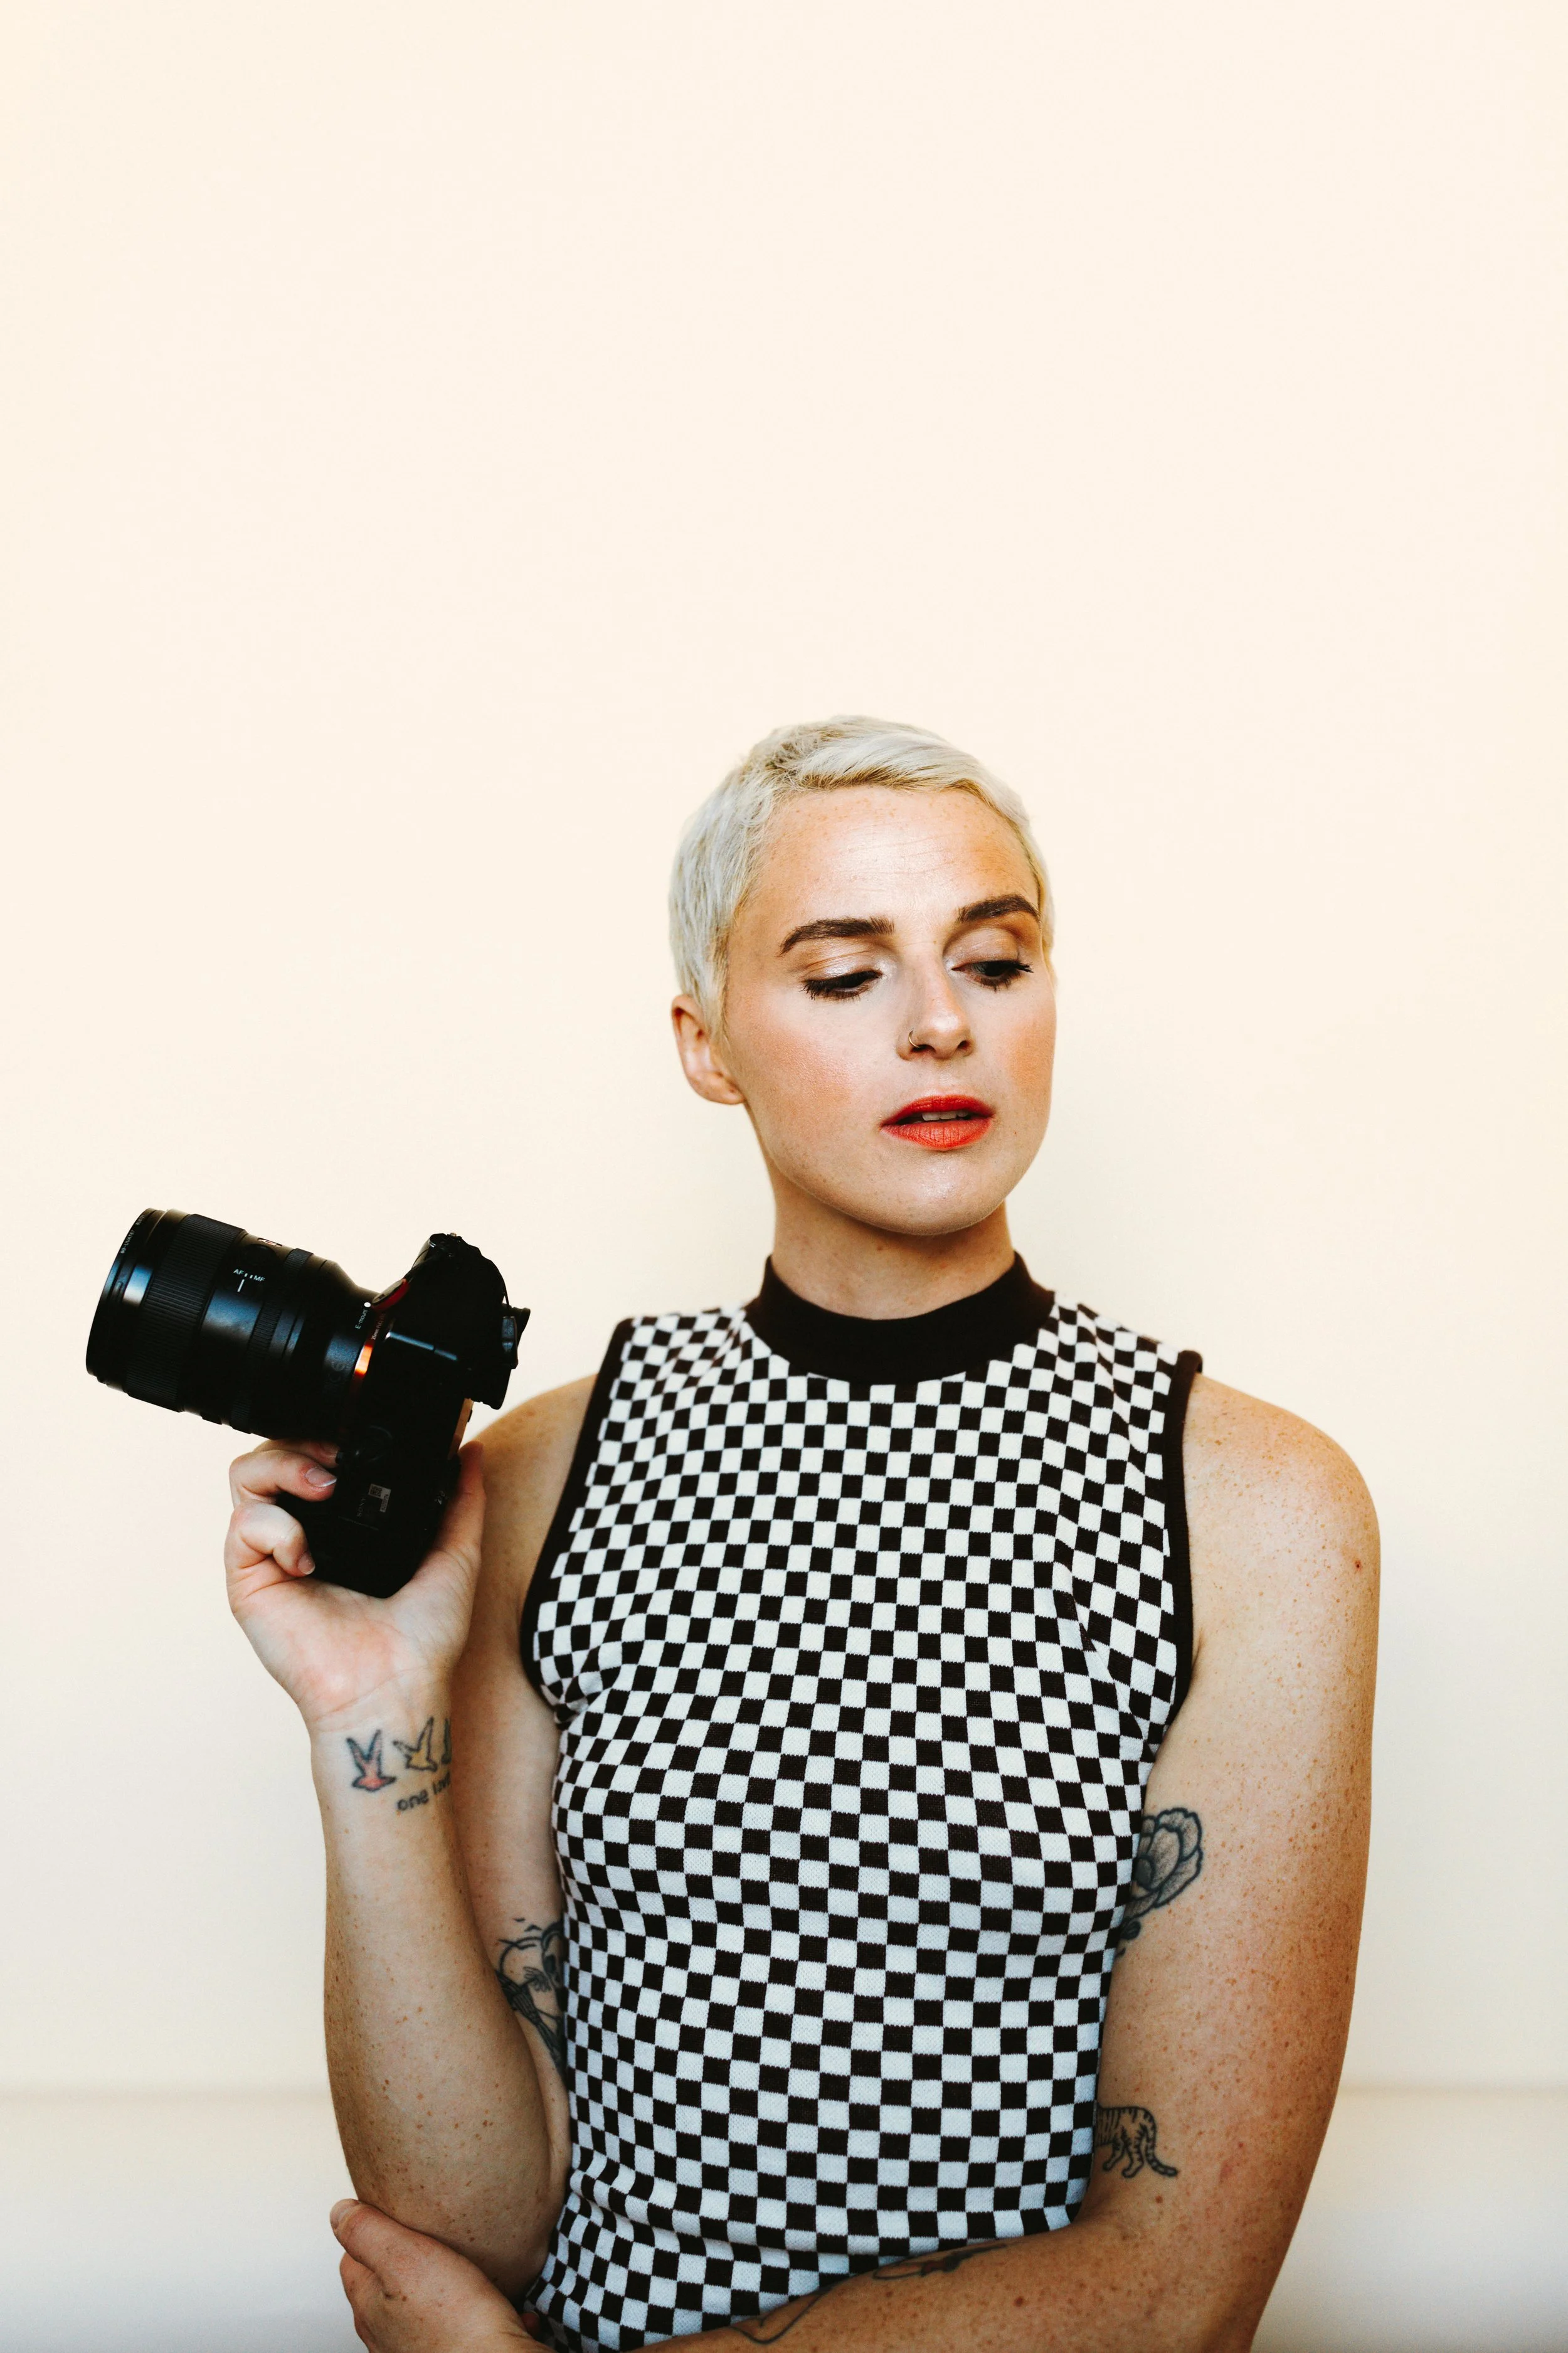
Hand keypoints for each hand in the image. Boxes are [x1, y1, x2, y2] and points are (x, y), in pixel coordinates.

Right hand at [224, 1441, 485, 1729]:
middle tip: (341, 1459)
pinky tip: (308, 1557)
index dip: (327, 1431)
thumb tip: (468, 1452)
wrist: (394, 1690)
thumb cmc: (422, 1641)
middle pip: (274, 1453)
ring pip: (246, 1475)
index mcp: (342, 1525)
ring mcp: (272, 1556)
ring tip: (326, 1490)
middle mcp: (301, 1533)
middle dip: (305, 1441)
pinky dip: (276, 1527)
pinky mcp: (248, 1581)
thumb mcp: (454, 1557)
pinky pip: (242, 1525)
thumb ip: (462, 1502)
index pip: (315, 1455)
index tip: (357, 1426)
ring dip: (286, 1466)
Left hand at [331, 2200, 540, 2349]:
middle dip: (409, 2257)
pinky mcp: (446, 2351)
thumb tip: (341, 2212)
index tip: (396, 2214)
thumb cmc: (454, 2323)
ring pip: (422, 2302)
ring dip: (442, 2284)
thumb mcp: (404, 2258)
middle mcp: (384, 2331)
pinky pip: (457, 2321)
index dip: (374, 2230)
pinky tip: (492, 2298)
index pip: (353, 2257)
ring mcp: (413, 2345)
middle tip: (432, 2235)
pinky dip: (473, 2308)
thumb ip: (368, 2232)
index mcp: (367, 2303)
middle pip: (387, 2280)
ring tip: (465, 2266)